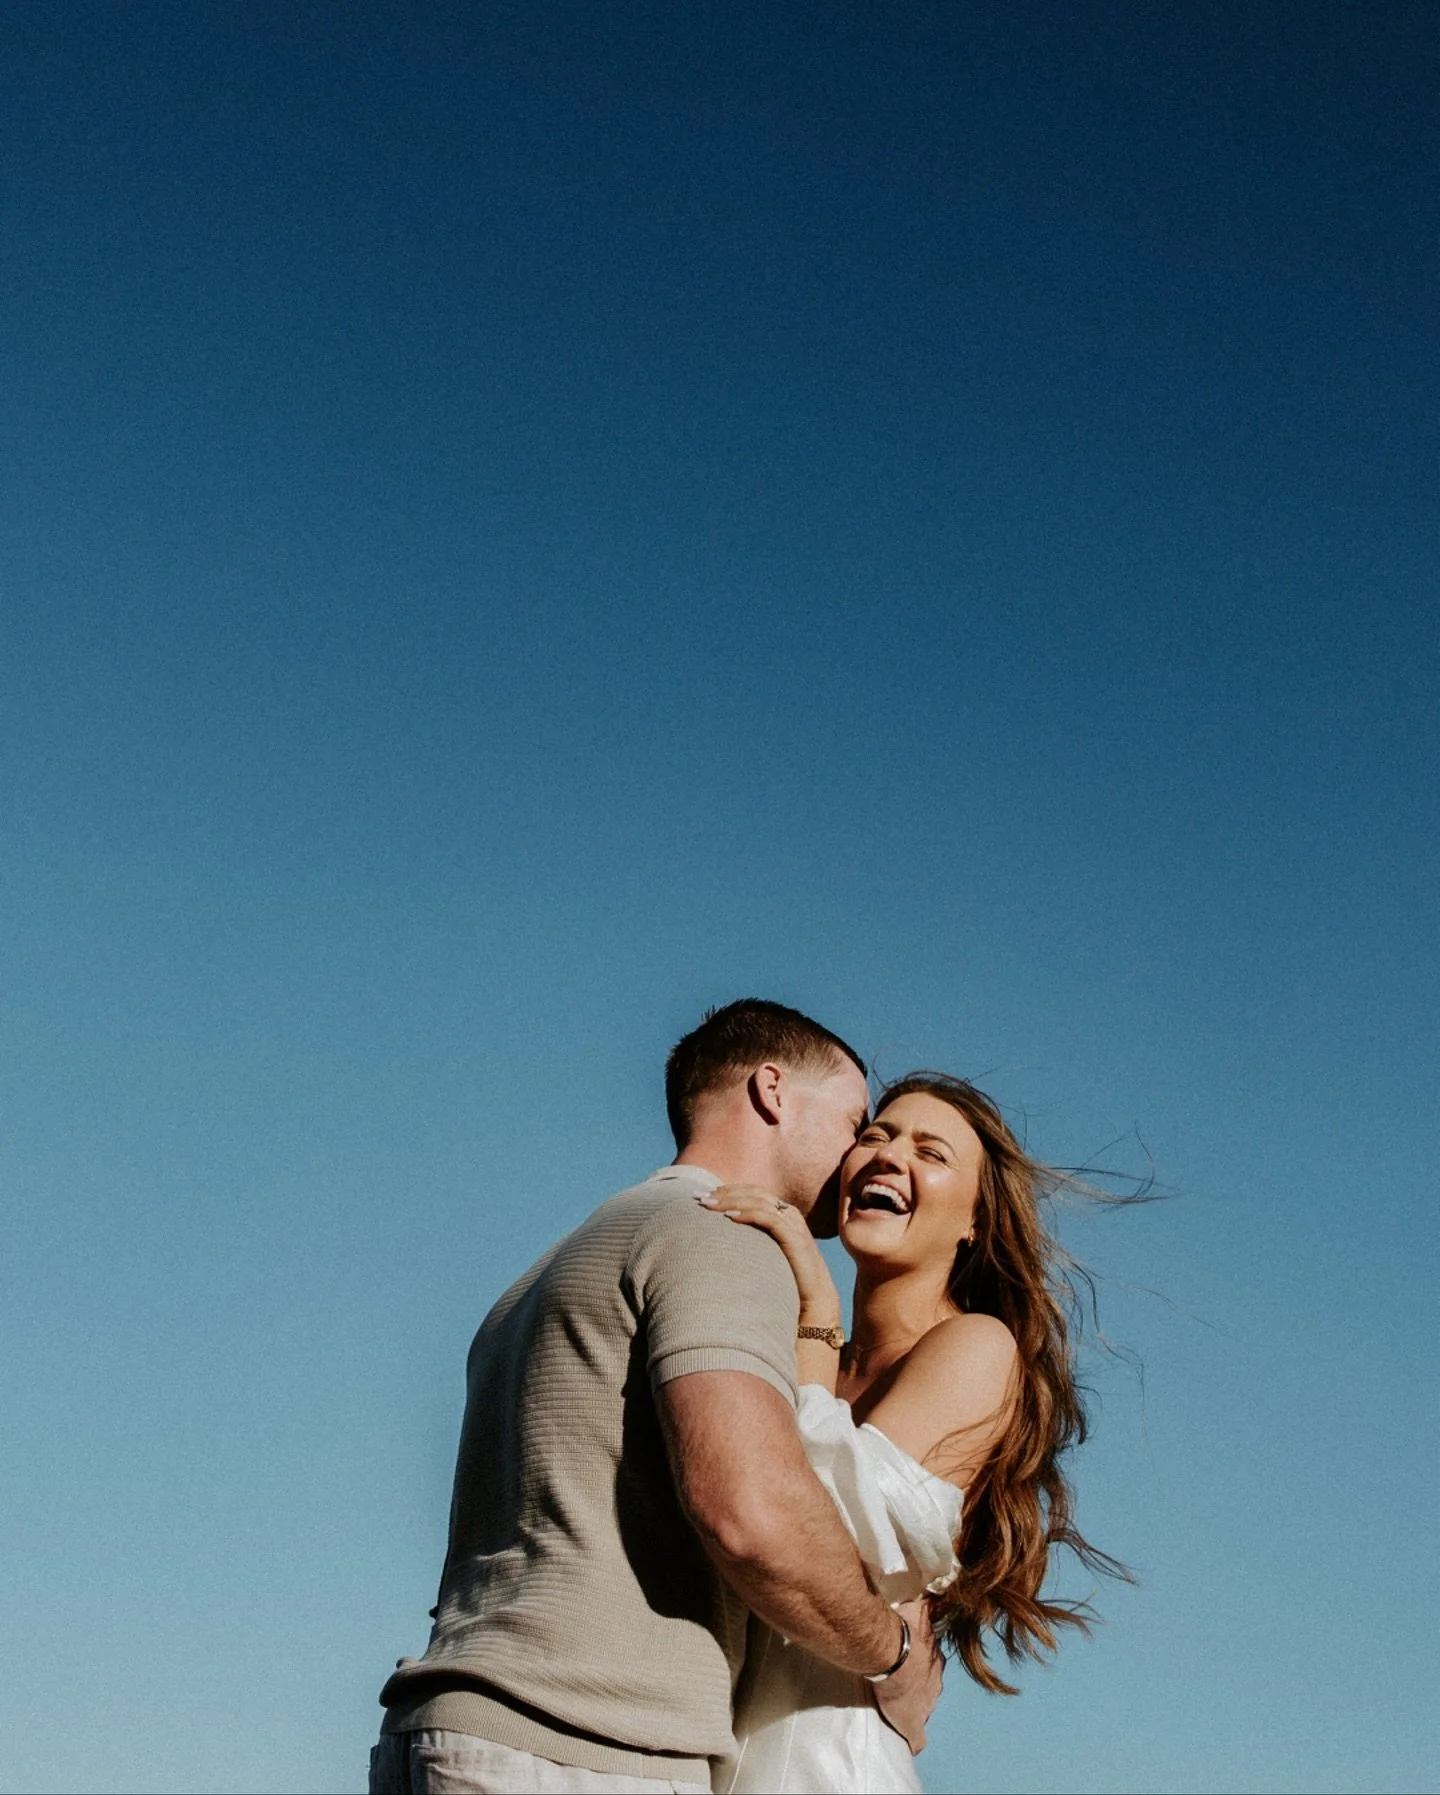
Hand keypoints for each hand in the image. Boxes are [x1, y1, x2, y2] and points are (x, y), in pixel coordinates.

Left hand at [698, 1184, 840, 1322]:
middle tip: (699, 1197)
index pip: (751, 1192)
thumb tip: (721, 1239)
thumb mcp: (766, 1252)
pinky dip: (747, 1214)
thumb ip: (752, 1240)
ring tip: (709, 1205)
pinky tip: (729, 1217)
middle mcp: (788, 1213)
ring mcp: (792, 1223)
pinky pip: (768, 1218)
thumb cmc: (787, 1277)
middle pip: (753, 1192)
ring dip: (731, 1201)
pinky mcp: (794, 1237)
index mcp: (782, 1213)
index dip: (727, 1190)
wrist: (814, 1299)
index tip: (702, 1195)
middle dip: (724, 1192)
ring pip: (758, 1201)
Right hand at [871, 1600, 943, 1755]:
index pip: (931, 1661)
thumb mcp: (918, 1608)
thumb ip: (927, 1599)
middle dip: (919, 1682)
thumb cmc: (902, 1627)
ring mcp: (926, 1704)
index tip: (909, 1658)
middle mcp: (935, 1681)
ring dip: (913, 1702)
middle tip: (901, 1678)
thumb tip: (940, 1579)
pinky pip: (917, 1736)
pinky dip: (915, 1738)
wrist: (890, 1652)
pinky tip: (913, 1743)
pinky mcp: (913, 1723)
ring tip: (898, 1701)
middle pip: (929, 1683)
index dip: (920, 1660)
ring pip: (924, 1705)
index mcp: (935, 1659)